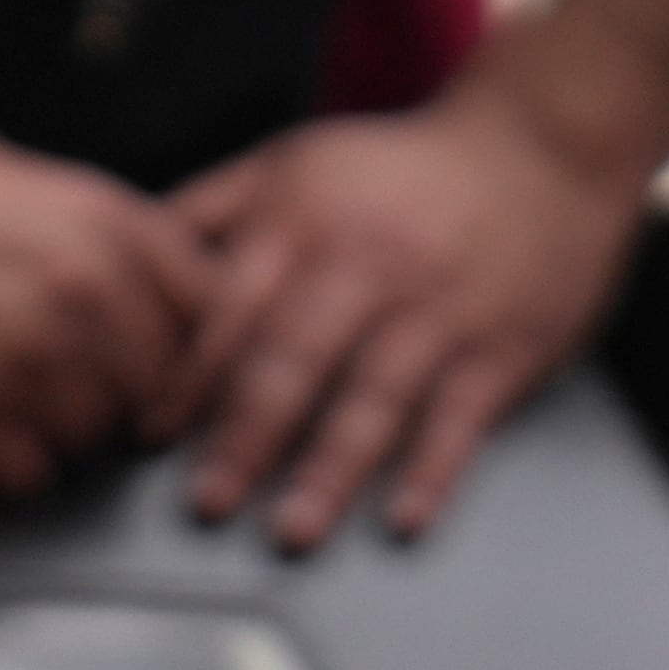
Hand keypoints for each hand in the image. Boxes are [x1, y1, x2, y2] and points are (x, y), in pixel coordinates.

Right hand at [0, 117, 216, 494]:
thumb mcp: (15, 173)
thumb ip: (86, 226)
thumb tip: (121, 271)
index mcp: (106, 226)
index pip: (201, 311)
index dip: (172, 341)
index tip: (140, 356)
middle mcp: (84, 296)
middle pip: (150, 388)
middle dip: (110, 394)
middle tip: (51, 387)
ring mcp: (29, 366)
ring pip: (89, 441)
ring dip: (52, 433)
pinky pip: (25, 479)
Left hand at [158, 80, 647, 547]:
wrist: (547, 140)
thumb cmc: (399, 171)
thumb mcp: (293, 165)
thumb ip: (206, 216)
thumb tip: (121, 266)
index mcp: (302, 226)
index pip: (230, 312)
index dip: (185, 380)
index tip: (149, 439)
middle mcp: (368, 267)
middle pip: (296, 359)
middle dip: (245, 436)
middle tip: (208, 503)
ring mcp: (439, 309)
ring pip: (375, 396)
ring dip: (332, 469)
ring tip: (293, 530)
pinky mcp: (503, 344)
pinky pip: (462, 415)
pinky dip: (434, 469)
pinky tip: (404, 518)